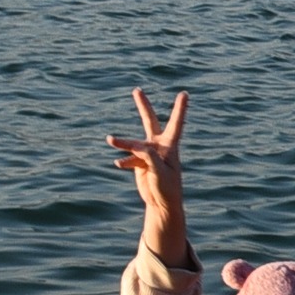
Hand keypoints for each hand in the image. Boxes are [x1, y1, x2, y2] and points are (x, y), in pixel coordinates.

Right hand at [109, 89, 192, 261]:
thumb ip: (150, 157)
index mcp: (170, 146)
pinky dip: (124, 161)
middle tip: (137, 90)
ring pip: (132, 143)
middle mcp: (159, 146)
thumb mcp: (161, 172)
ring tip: (110, 139)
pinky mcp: (139, 163)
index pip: (176, 123)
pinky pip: (128, 159)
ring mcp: (147, 154)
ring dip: (122, 142)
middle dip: (143, 106)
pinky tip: (118, 164)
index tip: (184, 93)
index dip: (179, 108)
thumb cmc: (167, 188)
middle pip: (149, 121)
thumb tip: (137, 147)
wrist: (161, 204)